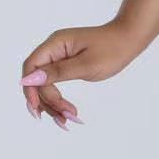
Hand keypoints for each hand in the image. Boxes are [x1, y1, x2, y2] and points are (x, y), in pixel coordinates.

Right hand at [20, 19, 145, 128]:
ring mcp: (59, 57)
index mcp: (55, 44)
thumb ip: (58, 73)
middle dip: (47, 101)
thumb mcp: (86, 65)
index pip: (31, 67)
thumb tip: (29, 79)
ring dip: (53, 104)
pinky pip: (55, 84)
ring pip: (45, 85)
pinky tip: (66, 113)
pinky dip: (59, 98)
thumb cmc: (112, 49)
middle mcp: (54, 49)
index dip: (30, 89)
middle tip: (65, 118)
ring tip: (69, 119)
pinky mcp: (66, 65)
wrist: (129, 39)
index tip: (39, 109)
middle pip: (37, 79)